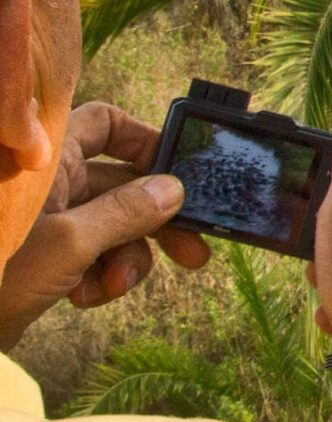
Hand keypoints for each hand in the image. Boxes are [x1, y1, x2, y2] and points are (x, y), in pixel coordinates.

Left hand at [0, 102, 209, 350]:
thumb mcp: (69, 243)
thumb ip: (125, 213)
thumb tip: (172, 190)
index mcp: (47, 159)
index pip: (106, 124)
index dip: (146, 142)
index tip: (180, 176)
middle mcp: (50, 181)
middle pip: (123, 184)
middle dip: (156, 221)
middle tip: (193, 252)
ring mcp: (49, 218)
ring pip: (115, 225)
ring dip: (126, 259)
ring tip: (112, 287)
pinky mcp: (47, 254)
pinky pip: (95, 254)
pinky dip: (100, 276)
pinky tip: (83, 297)